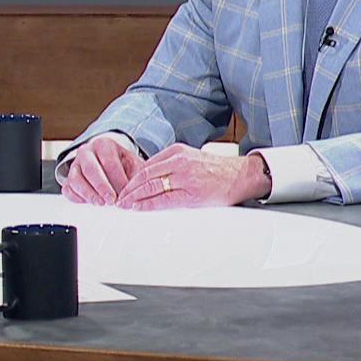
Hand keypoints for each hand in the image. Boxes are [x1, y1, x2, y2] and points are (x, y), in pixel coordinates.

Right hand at [60, 134, 143, 204]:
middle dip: (102, 187)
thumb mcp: (133, 164)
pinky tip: (87, 203)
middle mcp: (86, 152)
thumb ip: (135, 177)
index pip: (110, 162)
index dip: (118, 180)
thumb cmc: (123, 164)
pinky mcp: (69, 178)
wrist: (110, 163)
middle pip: (90, 169)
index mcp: (104, 145)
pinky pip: (67, 188)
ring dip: (88, 193)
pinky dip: (76, 197)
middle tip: (112, 200)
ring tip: (100, 203)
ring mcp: (75, 165)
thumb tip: (135, 193)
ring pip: (75, 179)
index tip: (125, 193)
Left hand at [114, 144, 270, 210]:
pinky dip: (148, 205)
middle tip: (118, 199)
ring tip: (124, 205)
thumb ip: (171, 166)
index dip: (131, 178)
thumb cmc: (217, 170)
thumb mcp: (191, 159)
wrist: (242, 175)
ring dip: (134, 197)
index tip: (123, 188)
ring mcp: (185, 177)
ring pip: (151, 187)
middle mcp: (179, 161)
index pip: (146, 165)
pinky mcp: (192, 194)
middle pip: (145, 175)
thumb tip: (149, 179)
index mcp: (177, 152)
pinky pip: (164, 200)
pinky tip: (139, 208)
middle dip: (128, 189)